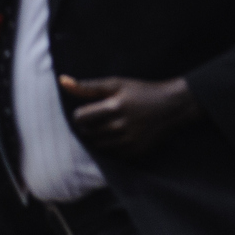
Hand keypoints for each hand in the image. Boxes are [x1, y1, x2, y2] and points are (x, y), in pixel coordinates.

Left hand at [60, 76, 199, 156]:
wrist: (173, 106)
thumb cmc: (142, 91)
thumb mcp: (117, 84)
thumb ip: (87, 86)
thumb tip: (61, 80)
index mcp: (115, 106)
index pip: (80, 118)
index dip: (82, 114)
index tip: (91, 110)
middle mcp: (121, 125)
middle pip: (87, 133)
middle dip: (89, 126)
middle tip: (101, 118)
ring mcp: (128, 140)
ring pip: (97, 145)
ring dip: (99, 137)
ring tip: (110, 126)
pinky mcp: (135, 152)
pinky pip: (112, 153)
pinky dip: (112, 145)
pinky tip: (122, 134)